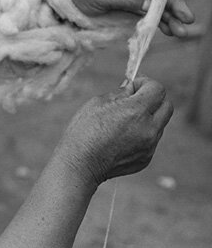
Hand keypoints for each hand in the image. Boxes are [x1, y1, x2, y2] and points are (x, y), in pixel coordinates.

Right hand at [56, 77, 172, 186]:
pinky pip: (151, 140)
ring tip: (123, 122)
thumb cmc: (84, 131)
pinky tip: (121, 137)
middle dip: (153, 99)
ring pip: (159, 124)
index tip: (134, 86)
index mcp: (136, 111)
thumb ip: (119, 93)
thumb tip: (131, 89)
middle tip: (135, 100)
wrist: (80, 164)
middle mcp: (148, 129)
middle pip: (167, 105)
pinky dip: (141, 134)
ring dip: (147, 118)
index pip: (157, 89)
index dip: (145, 83)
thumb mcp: (97, 102)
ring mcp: (149, 146)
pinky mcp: (146, 158)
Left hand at [61, 0, 202, 36]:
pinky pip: (146, 12)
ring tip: (180, 32)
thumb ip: (127, 0)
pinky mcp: (127, 5)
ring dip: (168, 17)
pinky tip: (169, 31)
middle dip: (174, 5)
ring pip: (155, 4)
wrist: (60, 3)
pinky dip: (157, 21)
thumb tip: (150, 6)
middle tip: (186, 19)